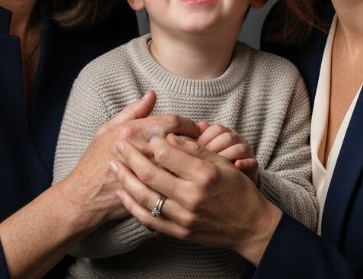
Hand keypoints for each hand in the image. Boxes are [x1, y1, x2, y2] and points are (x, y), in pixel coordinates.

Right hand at [62, 92, 201, 225]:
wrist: (83, 198)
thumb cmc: (93, 161)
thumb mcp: (108, 130)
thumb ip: (133, 112)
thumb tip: (152, 95)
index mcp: (133, 131)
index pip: (173, 121)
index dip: (189, 124)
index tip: (195, 129)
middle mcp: (141, 149)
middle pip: (181, 141)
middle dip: (195, 142)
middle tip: (203, 143)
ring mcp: (147, 172)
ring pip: (182, 163)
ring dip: (193, 162)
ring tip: (199, 161)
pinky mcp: (150, 192)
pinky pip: (176, 184)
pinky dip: (186, 180)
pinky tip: (191, 179)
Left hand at [110, 133, 281, 264]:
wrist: (249, 225)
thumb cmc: (237, 189)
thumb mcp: (221, 162)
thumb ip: (194, 149)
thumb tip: (169, 136)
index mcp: (204, 174)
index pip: (168, 154)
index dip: (150, 141)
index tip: (140, 132)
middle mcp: (193, 196)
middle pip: (151, 174)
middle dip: (130, 157)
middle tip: (118, 144)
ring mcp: (185, 216)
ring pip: (145, 197)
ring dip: (125, 180)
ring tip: (113, 166)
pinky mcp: (180, 231)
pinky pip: (149, 219)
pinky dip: (133, 206)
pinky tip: (123, 193)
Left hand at [197, 122, 258, 183]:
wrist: (235, 184)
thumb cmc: (215, 164)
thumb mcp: (205, 151)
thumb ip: (196, 142)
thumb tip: (187, 131)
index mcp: (224, 134)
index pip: (216, 129)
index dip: (205, 139)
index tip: (195, 150)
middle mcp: (236, 141)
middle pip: (228, 137)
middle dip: (214, 148)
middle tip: (203, 161)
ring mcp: (246, 153)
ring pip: (240, 148)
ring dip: (227, 156)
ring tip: (216, 167)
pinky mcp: (253, 166)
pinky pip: (252, 162)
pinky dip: (244, 163)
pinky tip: (236, 166)